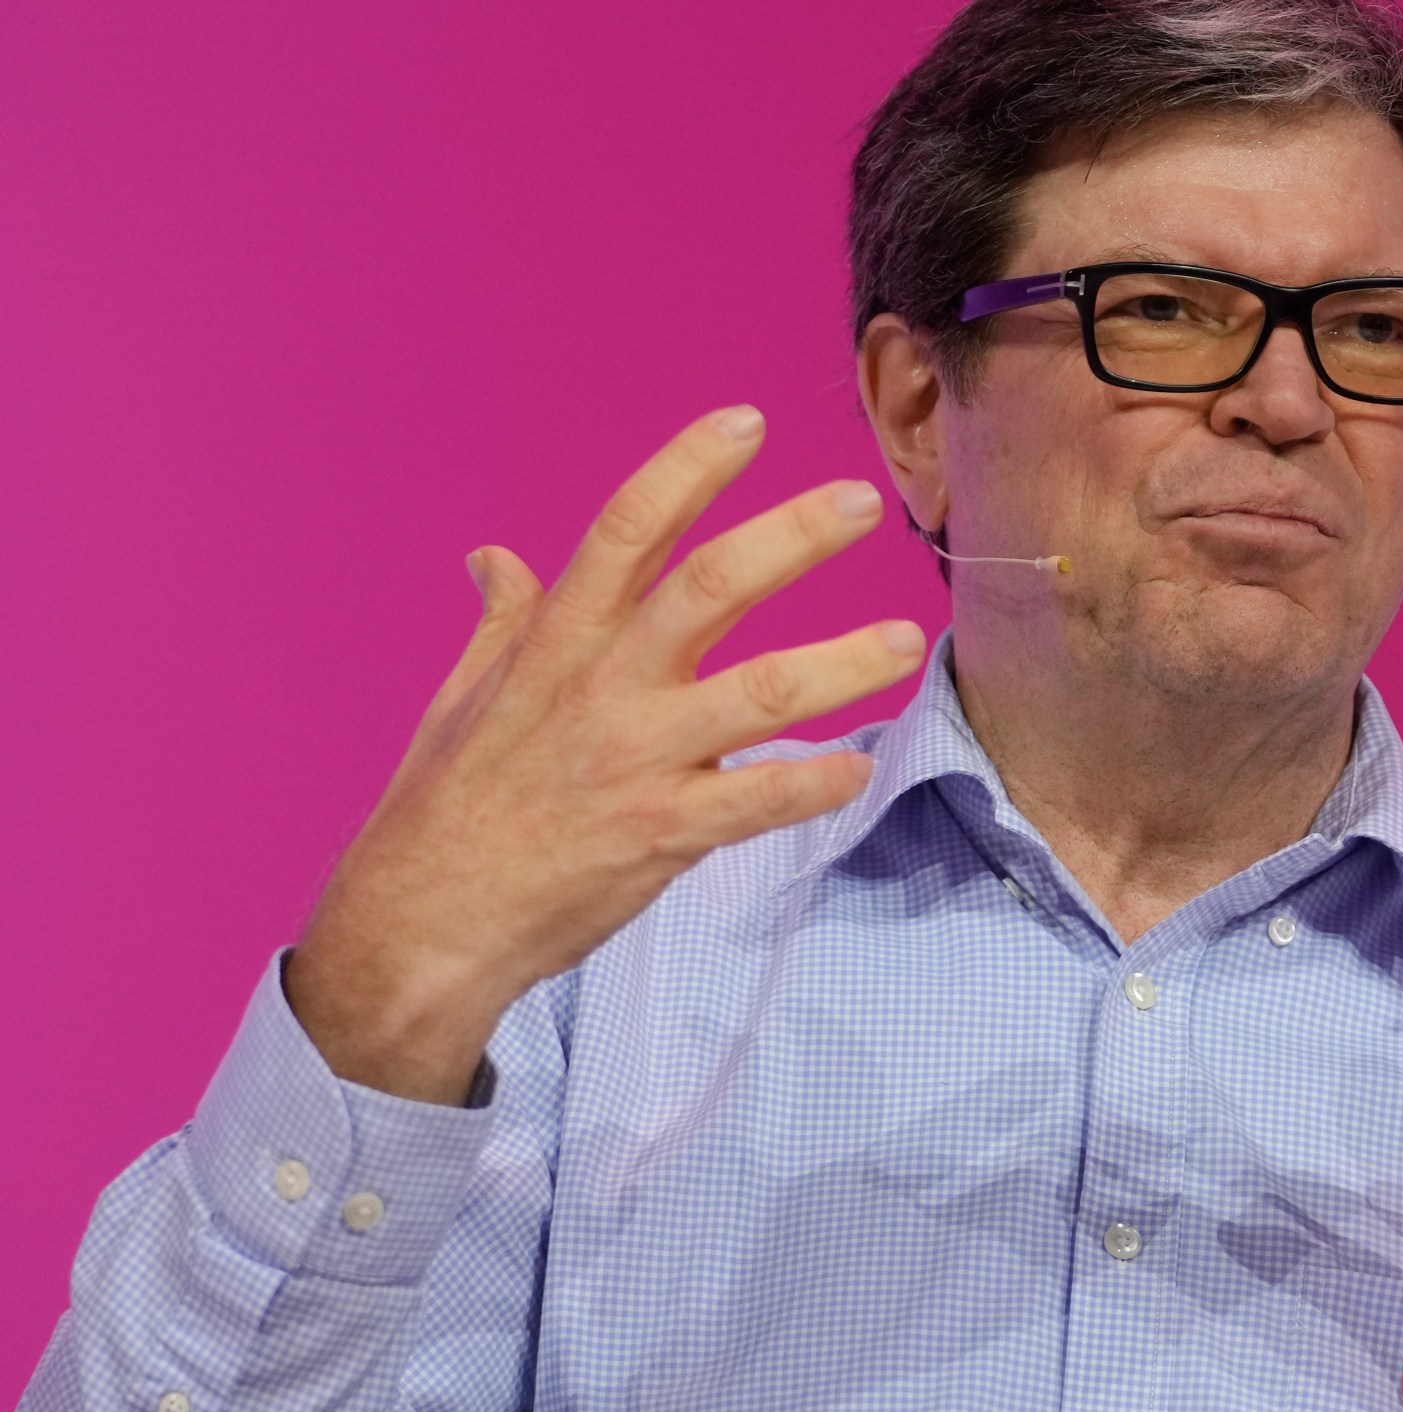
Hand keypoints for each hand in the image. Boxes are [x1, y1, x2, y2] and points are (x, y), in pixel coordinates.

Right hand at [285, 406, 924, 1103]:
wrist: (421, 925)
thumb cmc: (447, 808)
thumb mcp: (462, 699)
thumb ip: (502, 623)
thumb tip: (493, 557)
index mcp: (556, 644)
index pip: (625, 531)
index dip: (687, 469)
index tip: (746, 420)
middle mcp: (602, 689)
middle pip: (707, 590)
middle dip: (790, 539)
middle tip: (862, 501)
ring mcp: (635, 761)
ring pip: (758, 694)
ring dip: (840, 665)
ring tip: (907, 639)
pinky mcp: (660, 834)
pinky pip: (755, 801)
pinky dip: (811, 783)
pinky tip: (861, 767)